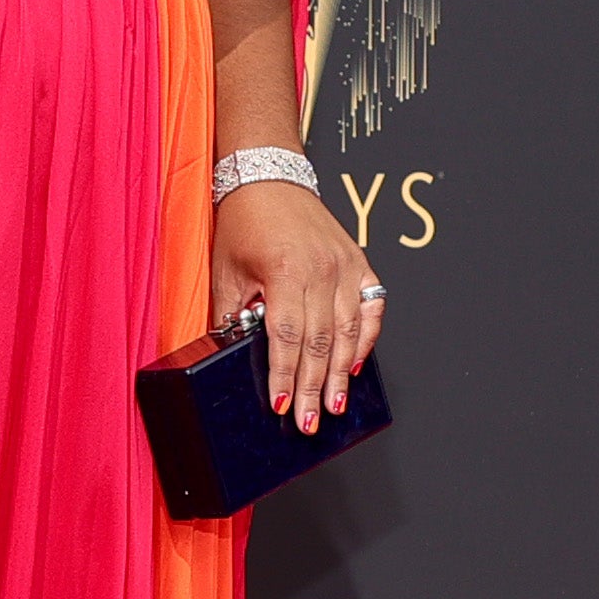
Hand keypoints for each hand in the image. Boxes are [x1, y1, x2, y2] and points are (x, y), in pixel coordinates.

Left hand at [213, 178, 380, 420]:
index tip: (283, 406)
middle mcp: (321, 269)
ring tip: (335, 405)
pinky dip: (367, 338)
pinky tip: (357, 365)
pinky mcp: (359, 262)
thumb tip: (235, 354)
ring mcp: (345, 265)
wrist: (269, 176)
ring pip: (350, 331)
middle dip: (315, 387)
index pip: (287, 338)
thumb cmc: (245, 220)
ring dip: (343, 373)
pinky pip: (371, 307)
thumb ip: (233, 315)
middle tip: (311, 421)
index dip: (286, 376)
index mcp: (285, 271)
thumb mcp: (227, 271)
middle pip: (321, 342)